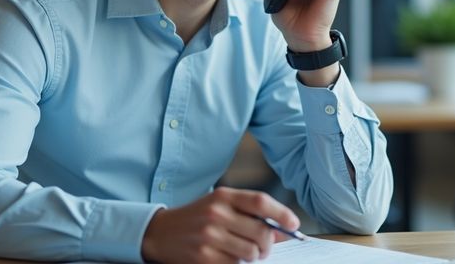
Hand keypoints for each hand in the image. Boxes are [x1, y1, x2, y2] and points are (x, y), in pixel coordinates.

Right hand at [141, 187, 300, 263]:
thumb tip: (282, 231)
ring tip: (244, 253)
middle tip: (263, 248)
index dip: (282, 214)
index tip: (294, 225)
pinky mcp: (203, 257)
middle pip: (261, 232)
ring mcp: (209, 236)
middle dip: (268, 244)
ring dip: (253, 257)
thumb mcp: (220, 205)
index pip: (261, 202)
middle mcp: (216, 214)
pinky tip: (229, 258)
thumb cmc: (197, 217)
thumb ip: (250, 213)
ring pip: (251, 253)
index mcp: (223, 197)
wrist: (160, 232)